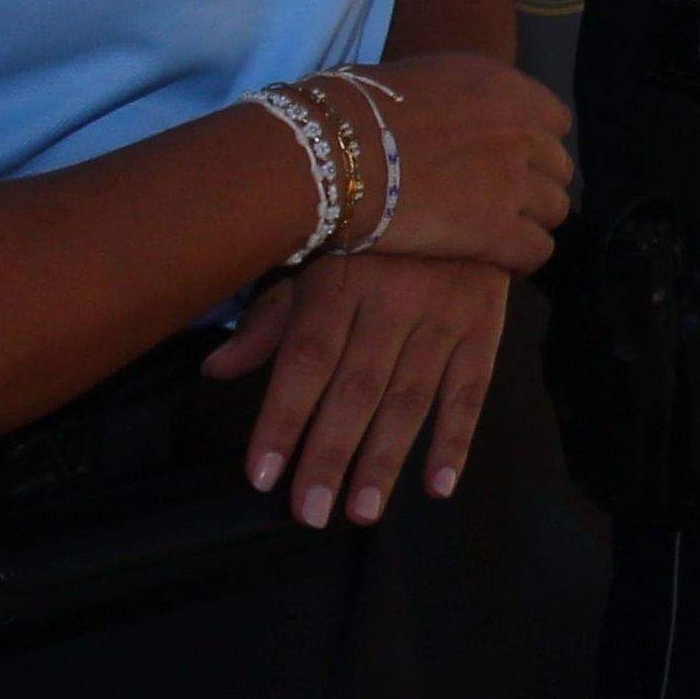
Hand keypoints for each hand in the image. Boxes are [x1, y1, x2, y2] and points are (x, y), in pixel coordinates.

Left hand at [208, 251, 510, 524]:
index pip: (305, 361)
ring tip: (361, 512)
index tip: (261, 476)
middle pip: (356, 388)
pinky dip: (457, 440)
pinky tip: (438, 487)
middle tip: (310, 513)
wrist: (462, 185)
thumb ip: (269, 319)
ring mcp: (443, 313)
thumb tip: (214, 371)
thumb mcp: (312, 260)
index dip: (282, 419)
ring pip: (411, 397)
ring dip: (386, 459)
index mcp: (339, 281)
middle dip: (330, 455)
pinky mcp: (485, 325)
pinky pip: (471, 390)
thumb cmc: (368, 236)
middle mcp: (391, 299)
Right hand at [355, 54, 579, 272]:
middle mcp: (522, 132)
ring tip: (499, 231)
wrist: (334, 152)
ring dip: (532, 221)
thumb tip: (461, 113)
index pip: (557, 122)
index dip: (536, 144)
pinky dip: (523, 258)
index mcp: (507, 89)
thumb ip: (464, 98)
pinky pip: (538, 251)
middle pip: (559, 168)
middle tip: (501, 200)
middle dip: (536, 184)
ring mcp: (515, 183)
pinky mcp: (497, 231)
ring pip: (556, 211)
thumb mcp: (427, 77)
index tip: (512, 160)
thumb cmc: (358, 109)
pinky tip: (499, 259)